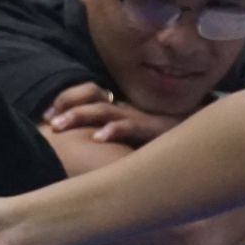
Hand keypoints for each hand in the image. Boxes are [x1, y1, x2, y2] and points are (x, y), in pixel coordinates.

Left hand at [43, 83, 176, 144]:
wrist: (199, 135)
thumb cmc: (165, 139)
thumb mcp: (134, 136)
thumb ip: (115, 136)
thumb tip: (87, 147)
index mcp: (119, 109)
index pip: (88, 98)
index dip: (66, 102)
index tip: (46, 116)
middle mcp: (125, 109)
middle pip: (90, 100)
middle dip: (66, 107)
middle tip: (47, 120)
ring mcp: (137, 117)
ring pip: (103, 110)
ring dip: (79, 115)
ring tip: (59, 124)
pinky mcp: (151, 128)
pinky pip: (129, 127)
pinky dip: (112, 130)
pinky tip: (97, 138)